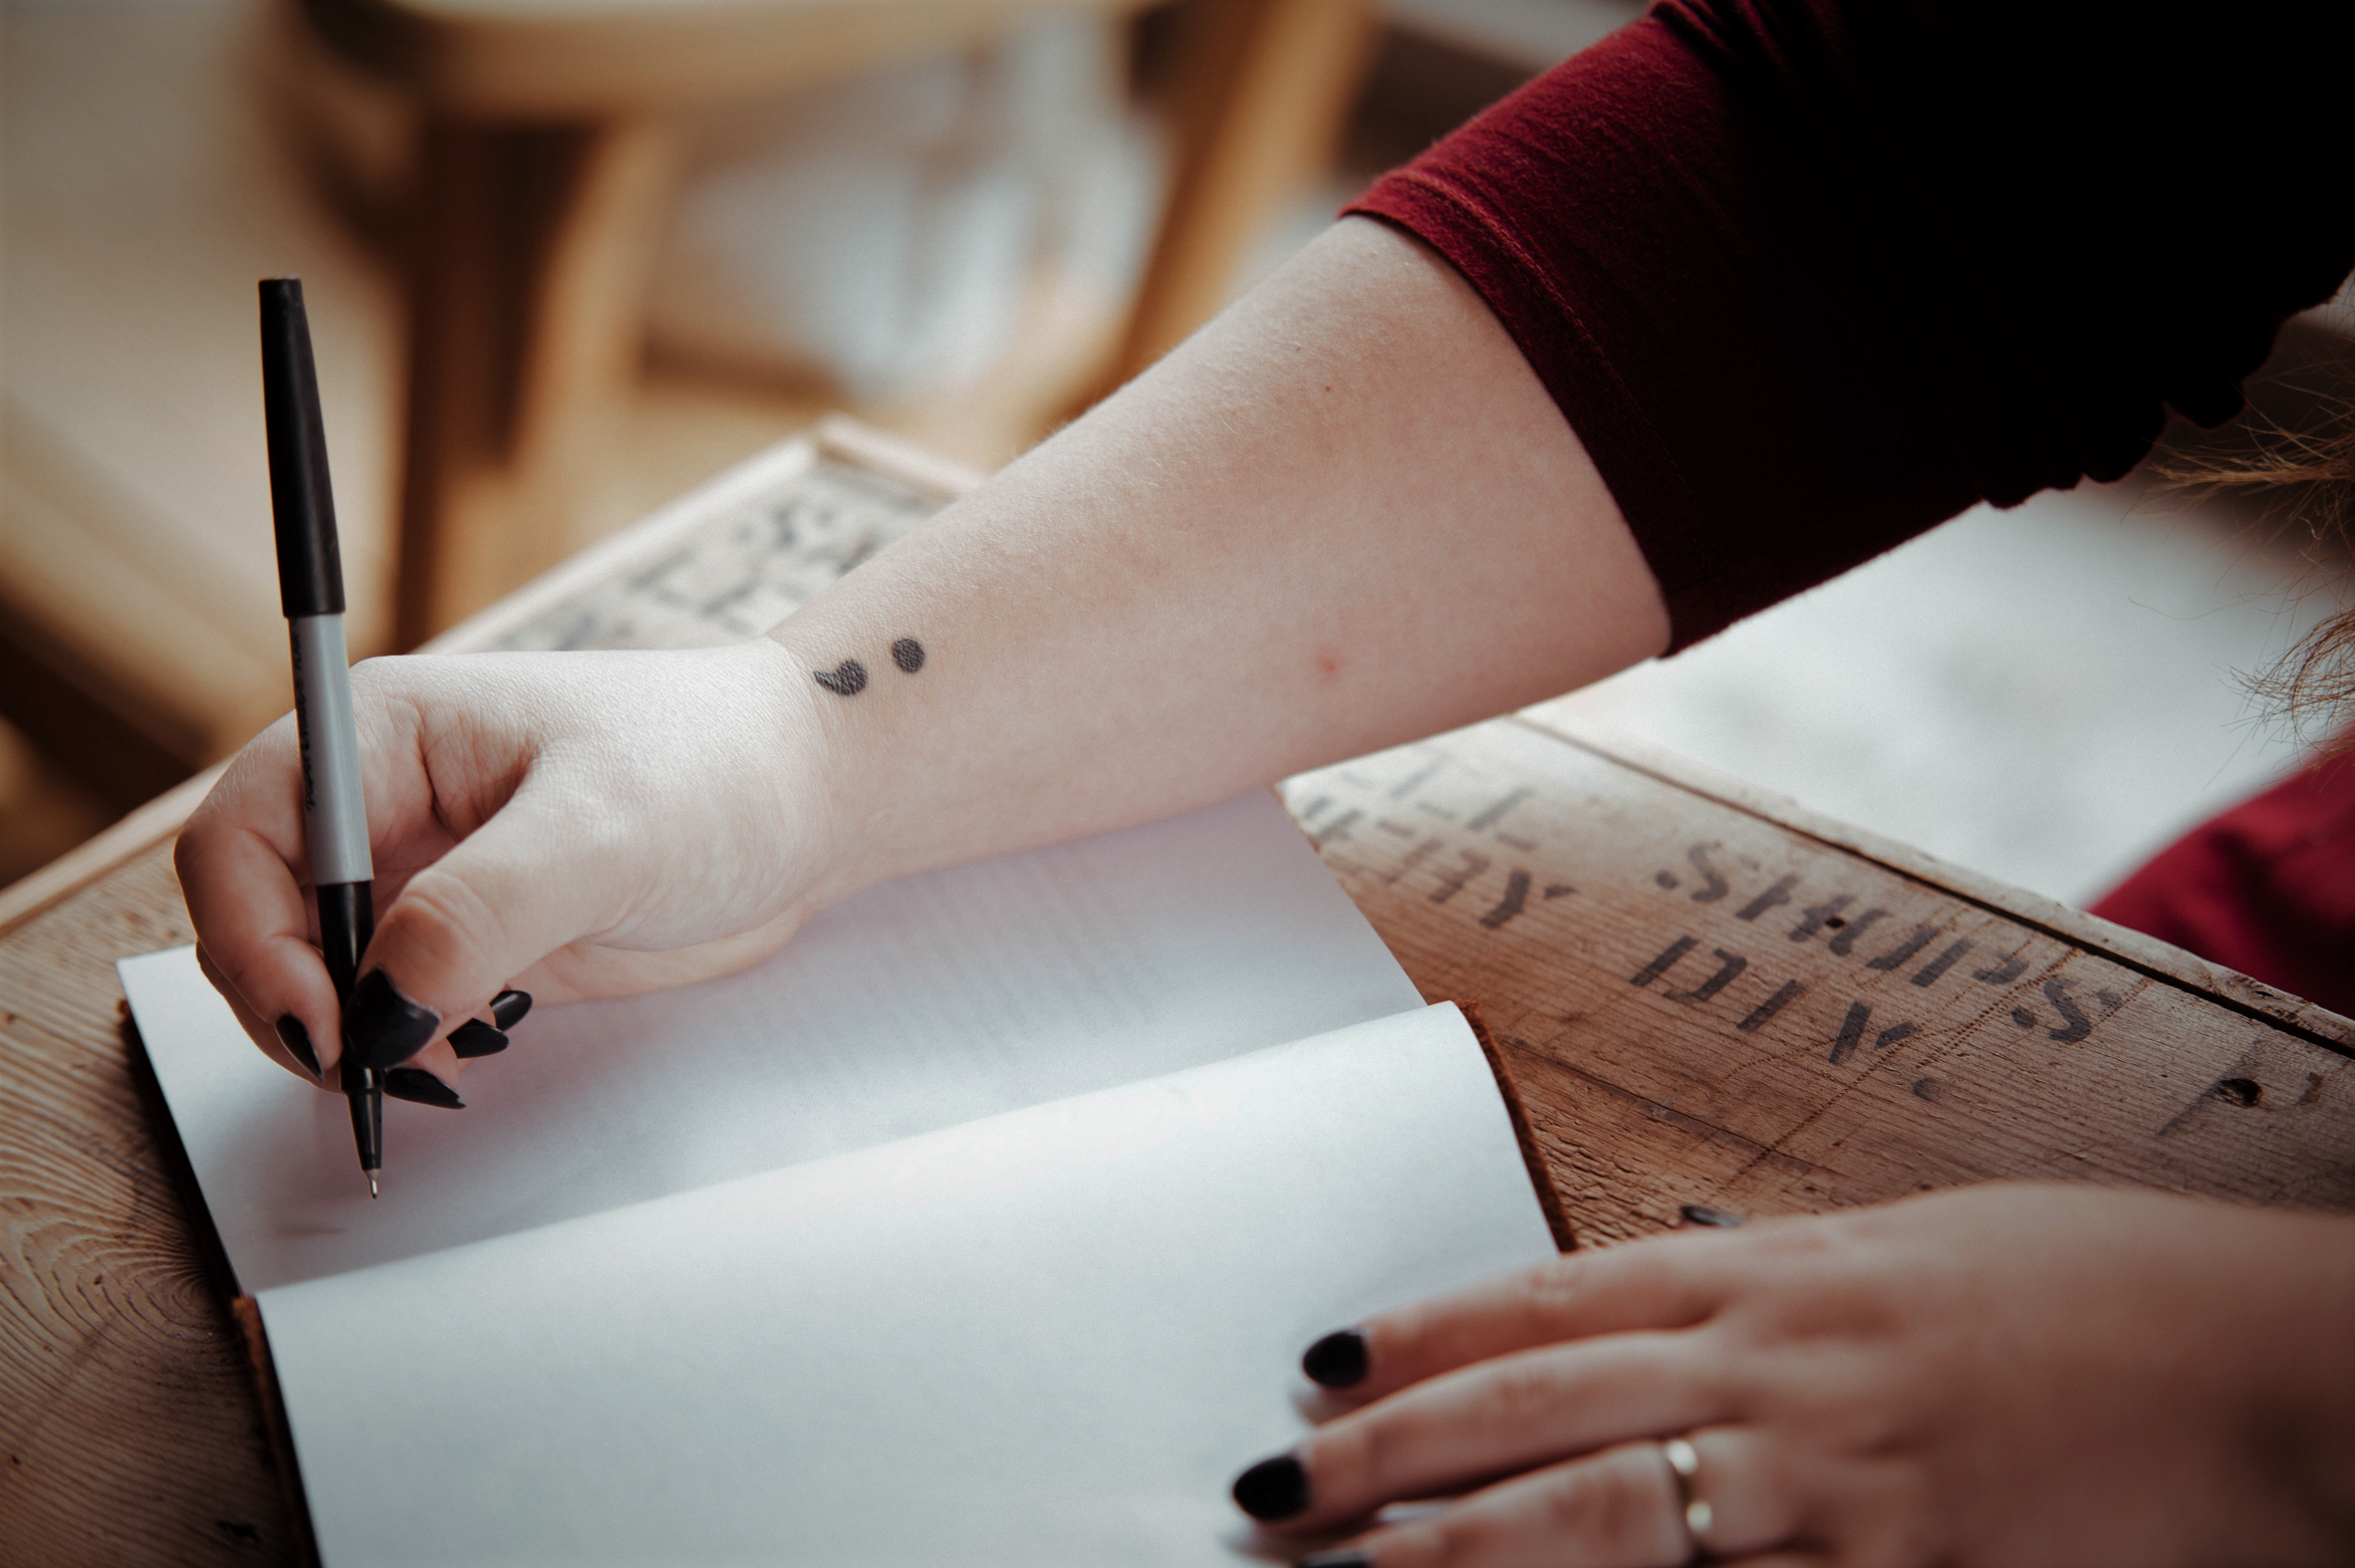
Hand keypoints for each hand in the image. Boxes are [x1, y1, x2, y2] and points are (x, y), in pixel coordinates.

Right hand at [177, 640, 839, 1086]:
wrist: (813, 800)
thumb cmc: (720, 768)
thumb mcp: (602, 832)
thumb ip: (482, 911)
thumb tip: (379, 1005)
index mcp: (385, 734)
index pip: (243, 834)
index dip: (252, 932)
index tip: (322, 1017)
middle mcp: (384, 802)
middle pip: (258, 917)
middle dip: (293, 1002)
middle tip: (371, 1068)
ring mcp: (424, 876)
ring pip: (316, 977)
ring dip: (345, 1038)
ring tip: (430, 1066)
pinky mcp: (469, 940)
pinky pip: (387, 1009)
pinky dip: (395, 1050)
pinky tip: (459, 1061)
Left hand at [1232, 1183, 2354, 1566]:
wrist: (2276, 1364)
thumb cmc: (2097, 1293)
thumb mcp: (1910, 1252)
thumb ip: (1767, 1289)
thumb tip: (1641, 1308)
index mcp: (1783, 1271)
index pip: (1550, 1297)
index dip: (1422, 1333)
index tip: (1321, 1362)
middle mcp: (1785, 1367)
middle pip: (1537, 1410)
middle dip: (1386, 1457)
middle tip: (1269, 1485)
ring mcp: (1838, 1483)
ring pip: (1599, 1515)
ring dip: (1452, 1550)